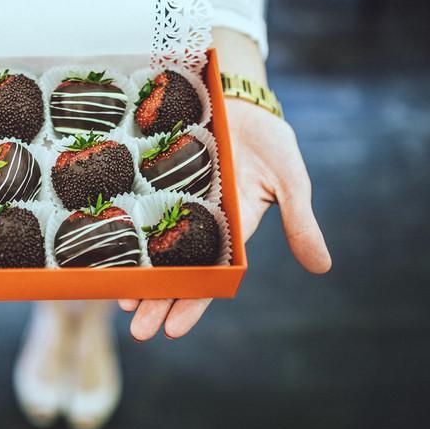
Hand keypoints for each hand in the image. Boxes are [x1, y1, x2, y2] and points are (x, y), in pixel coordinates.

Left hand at [119, 99, 331, 340]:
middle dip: (158, 301)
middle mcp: (198, 223)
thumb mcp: (289, 180)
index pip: (209, 275)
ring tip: (121, 302)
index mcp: (230, 230)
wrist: (236, 98)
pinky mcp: (155, 180)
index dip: (192, 302)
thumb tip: (322, 267)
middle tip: (138, 330)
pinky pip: (137, 210)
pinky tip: (108, 253)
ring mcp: (174, 202)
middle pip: (176, 271)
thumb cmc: (268, 140)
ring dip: (138, 275)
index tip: (173, 329)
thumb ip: (299, 222)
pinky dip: (126, 232)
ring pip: (153, 247)